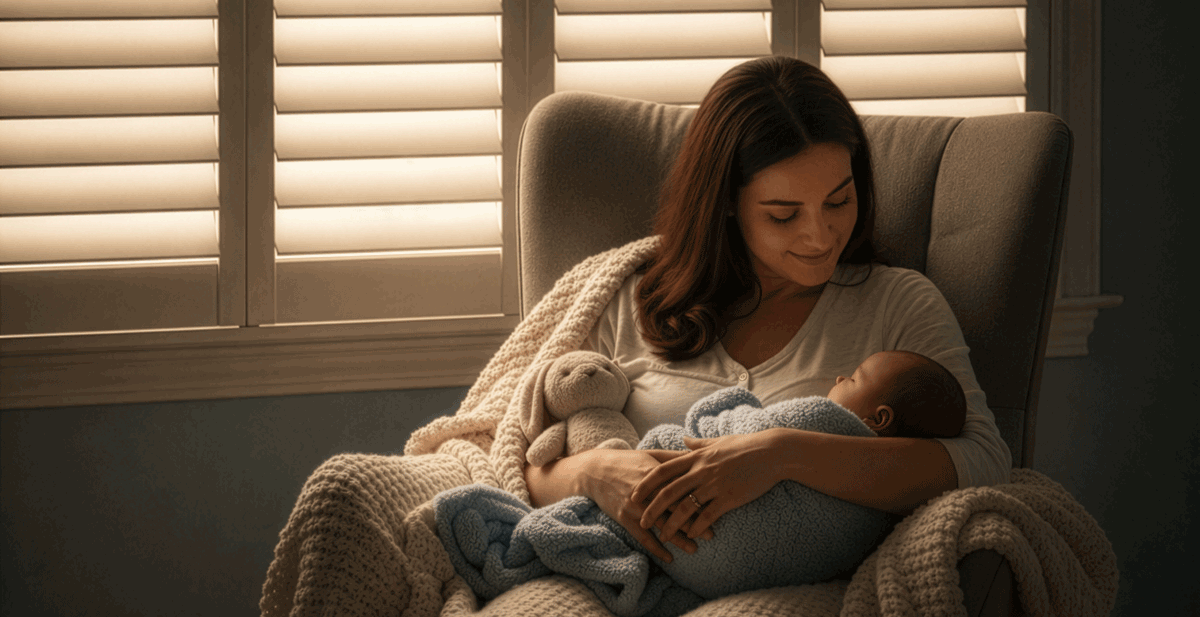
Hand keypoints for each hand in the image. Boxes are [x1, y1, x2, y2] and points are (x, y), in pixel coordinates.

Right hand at [578, 448, 708, 562]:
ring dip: (678, 539)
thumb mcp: (650, 455)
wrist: (594, 471)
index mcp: (656, 474)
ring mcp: (634, 506)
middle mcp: (646, 491)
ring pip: (660, 525)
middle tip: (711, 534)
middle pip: (673, 509)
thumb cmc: (626, 461)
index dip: (697, 499)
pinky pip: (641, 536)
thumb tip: (698, 456)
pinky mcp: (623, 517)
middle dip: (693, 522)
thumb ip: (674, 458)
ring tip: (694, 549)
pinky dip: (655, 548)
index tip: (714, 508)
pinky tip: (668, 558)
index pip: (681, 488)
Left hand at [630, 431, 785, 542]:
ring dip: (672, 524)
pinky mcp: (729, 497)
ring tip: (663, 537)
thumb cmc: (745, 445)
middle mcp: (701, 471)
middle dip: (652, 508)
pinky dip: (697, 527)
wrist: (771, 452)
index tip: (634, 494)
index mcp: (696, 457)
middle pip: (669, 492)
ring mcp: (715, 485)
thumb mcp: (717, 441)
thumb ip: (697, 444)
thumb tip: (683, 439)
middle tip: (641, 521)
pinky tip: (691, 536)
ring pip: (686, 507)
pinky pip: (708, 515)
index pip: (663, 471)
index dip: (646, 484)